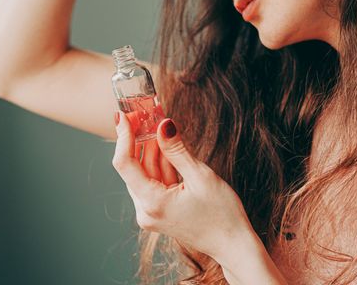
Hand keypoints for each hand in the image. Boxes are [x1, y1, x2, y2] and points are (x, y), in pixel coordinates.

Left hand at [111, 111, 254, 261]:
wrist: (233, 245)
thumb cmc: (222, 214)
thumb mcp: (201, 176)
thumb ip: (177, 150)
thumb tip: (162, 125)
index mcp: (152, 202)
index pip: (125, 164)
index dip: (123, 137)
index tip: (124, 116)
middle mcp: (145, 210)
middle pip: (135, 167)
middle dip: (140, 139)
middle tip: (146, 112)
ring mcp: (151, 213)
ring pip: (145, 173)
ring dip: (152, 149)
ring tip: (159, 123)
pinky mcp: (160, 212)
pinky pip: (155, 183)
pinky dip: (161, 164)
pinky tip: (169, 147)